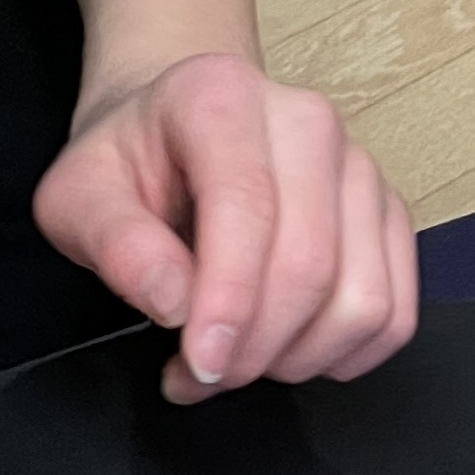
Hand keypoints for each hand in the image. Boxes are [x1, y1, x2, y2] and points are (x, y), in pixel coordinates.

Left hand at [33, 50, 416, 405]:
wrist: (178, 133)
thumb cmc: (132, 165)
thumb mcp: (80, 197)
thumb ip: (115, 245)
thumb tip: (174, 302)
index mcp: (224, 100)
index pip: (248, 208)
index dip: (229, 302)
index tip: (200, 362)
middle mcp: (308, 123)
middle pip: (311, 264)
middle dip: (257, 346)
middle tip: (202, 374)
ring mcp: (361, 167)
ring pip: (363, 299)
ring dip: (301, 357)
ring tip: (242, 359)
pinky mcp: (389, 213)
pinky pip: (394, 312)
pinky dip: (346, 354)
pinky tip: (292, 349)